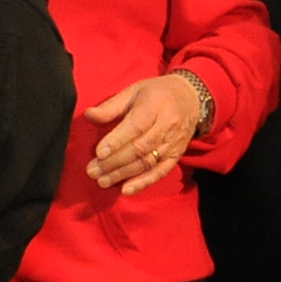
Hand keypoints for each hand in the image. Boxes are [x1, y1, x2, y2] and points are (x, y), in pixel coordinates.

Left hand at [82, 74, 204, 195]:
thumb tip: (89, 115)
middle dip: (114, 162)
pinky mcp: (176, 156)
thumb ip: (111, 106)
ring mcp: (173, 143)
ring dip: (123, 174)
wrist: (191, 99)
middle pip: (139, 148)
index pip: (135, 126)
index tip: (99, 153)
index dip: (117, 140)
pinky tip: (126, 190)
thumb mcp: (133, 91)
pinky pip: (160, 172)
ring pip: (147, 162)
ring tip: (102, 181)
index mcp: (154, 106)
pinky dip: (143, 182)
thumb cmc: (156, 94)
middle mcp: (166, 126)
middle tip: (92, 171)